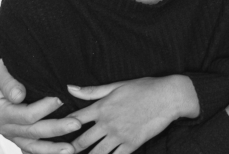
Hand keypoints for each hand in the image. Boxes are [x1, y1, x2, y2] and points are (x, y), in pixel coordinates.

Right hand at [0, 60, 78, 153]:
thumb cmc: (1, 74)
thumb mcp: (0, 72)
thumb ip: (7, 83)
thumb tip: (18, 95)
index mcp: (3, 112)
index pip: (26, 115)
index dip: (45, 108)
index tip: (61, 99)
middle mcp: (7, 127)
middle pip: (34, 131)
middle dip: (57, 128)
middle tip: (76, 123)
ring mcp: (13, 135)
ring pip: (33, 146)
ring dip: (52, 149)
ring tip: (71, 150)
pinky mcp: (20, 138)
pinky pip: (32, 149)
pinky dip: (45, 153)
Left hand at [66, 75, 196, 153]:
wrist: (170, 96)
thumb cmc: (145, 87)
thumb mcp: (118, 85)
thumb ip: (92, 91)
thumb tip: (69, 88)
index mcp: (102, 107)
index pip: (74, 121)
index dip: (62, 129)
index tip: (54, 135)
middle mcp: (107, 123)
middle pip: (80, 142)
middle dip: (70, 150)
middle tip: (62, 153)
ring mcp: (119, 135)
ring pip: (96, 153)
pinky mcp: (132, 144)